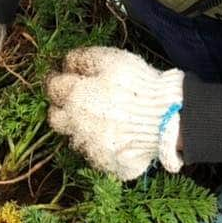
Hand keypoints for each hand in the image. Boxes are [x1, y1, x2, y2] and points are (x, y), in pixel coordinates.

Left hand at [45, 47, 183, 180]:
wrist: (169, 118)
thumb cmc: (140, 84)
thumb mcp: (111, 59)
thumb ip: (83, 59)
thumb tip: (66, 62)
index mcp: (76, 96)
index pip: (52, 88)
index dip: (57, 81)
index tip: (63, 79)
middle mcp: (77, 124)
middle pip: (55, 118)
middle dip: (63, 109)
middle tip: (80, 102)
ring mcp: (91, 147)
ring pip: (76, 137)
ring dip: (84, 128)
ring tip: (106, 118)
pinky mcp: (107, 163)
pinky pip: (96, 154)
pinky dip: (103, 144)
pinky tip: (118, 134)